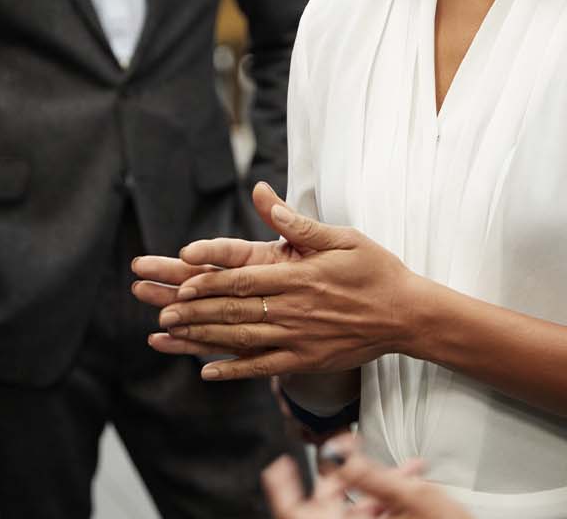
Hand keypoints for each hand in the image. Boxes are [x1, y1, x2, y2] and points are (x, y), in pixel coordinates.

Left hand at [152, 183, 430, 379]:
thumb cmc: (376, 270)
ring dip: (203, 336)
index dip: (209, 281)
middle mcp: (294, 309)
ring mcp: (298, 338)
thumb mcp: (342, 237)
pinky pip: (263, 368)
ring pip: (242, 338)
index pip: (244, 279)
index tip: (180, 281)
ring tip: (172, 333)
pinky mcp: (305, 359)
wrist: (406, 315)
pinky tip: (207, 371)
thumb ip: (298, 223)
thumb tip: (263, 196)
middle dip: (194, 310)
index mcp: (300, 276)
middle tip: (160, 310)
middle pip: (235, 310)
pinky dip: (233, 371)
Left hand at [260, 437, 465, 518]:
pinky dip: (393, 500)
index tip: (278, 465)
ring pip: (362, 509)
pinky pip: (381, 516)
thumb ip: (371, 477)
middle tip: (354, 444)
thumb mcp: (409, 500)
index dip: (284, 487)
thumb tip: (340, 454)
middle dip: (350, 470)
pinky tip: (414, 481)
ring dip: (381, 483)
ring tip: (406, 465)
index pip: (296, 509)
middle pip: (333, 503)